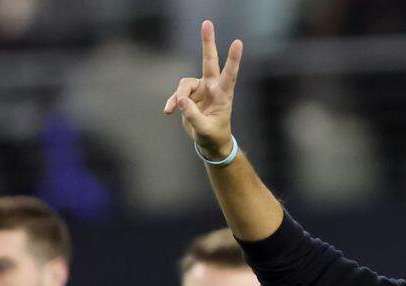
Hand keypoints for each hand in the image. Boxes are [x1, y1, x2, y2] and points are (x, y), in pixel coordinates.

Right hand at [163, 19, 242, 159]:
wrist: (210, 142)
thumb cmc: (213, 135)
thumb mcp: (205, 130)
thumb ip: (193, 116)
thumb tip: (180, 100)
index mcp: (223, 95)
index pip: (229, 75)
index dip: (233, 59)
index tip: (238, 43)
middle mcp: (212, 87)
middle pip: (209, 61)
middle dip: (208, 42)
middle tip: (207, 22)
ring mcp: (200, 89)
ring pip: (184, 84)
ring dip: (179, 96)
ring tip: (175, 109)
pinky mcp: (189, 95)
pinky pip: (177, 95)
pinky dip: (172, 102)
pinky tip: (168, 112)